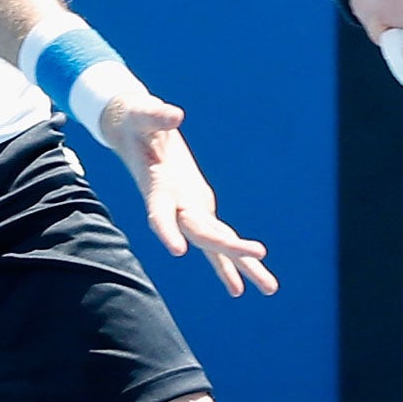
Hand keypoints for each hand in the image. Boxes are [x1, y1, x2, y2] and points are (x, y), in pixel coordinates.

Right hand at [101, 91, 278, 297]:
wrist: (133, 133)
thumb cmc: (138, 122)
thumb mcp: (144, 113)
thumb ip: (157, 115)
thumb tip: (176, 115)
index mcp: (157, 186)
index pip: (160, 213)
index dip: (167, 230)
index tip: (177, 250)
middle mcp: (174, 205)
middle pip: (201, 232)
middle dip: (228, 247)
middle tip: (258, 256)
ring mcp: (188, 210)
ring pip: (215, 245)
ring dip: (241, 266)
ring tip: (270, 288)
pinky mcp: (198, 208)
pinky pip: (218, 237)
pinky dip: (233, 258)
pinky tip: (245, 282)